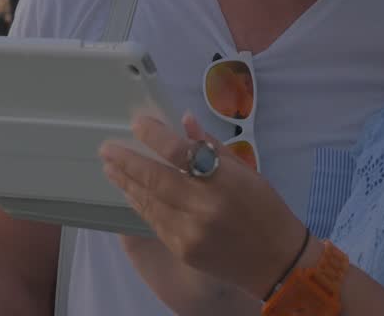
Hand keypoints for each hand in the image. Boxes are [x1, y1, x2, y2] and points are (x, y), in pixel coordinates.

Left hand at [100, 113, 307, 300]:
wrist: (276, 261)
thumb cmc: (265, 209)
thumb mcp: (245, 171)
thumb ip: (212, 146)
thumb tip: (184, 121)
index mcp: (223, 181)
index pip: (179, 152)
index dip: (154, 135)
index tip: (137, 123)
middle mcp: (203, 206)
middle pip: (155, 178)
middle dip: (127, 161)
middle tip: (106, 148)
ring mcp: (189, 232)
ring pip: (149, 201)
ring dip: (127, 182)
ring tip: (110, 167)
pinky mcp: (182, 249)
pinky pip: (154, 221)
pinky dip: (140, 204)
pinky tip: (130, 191)